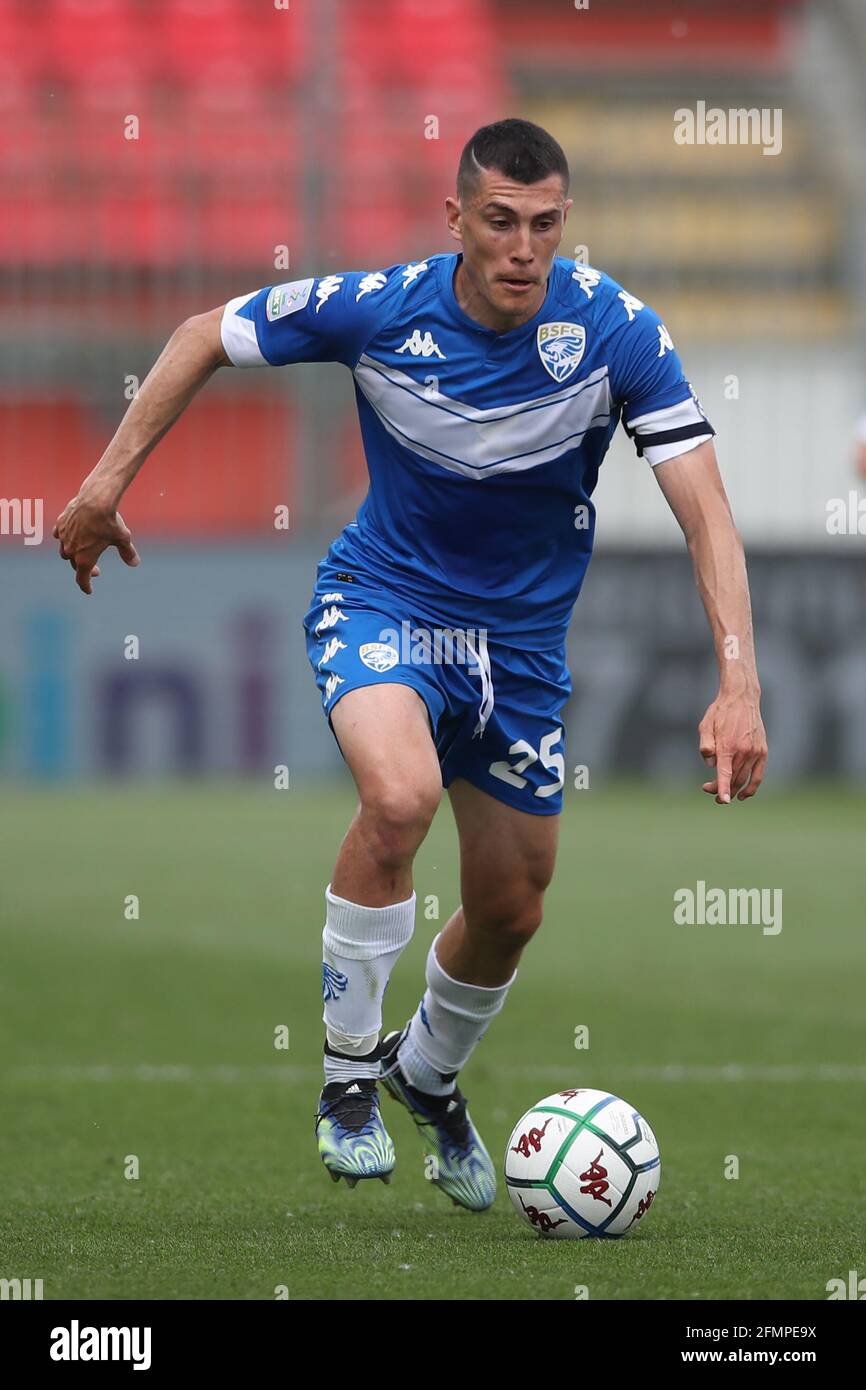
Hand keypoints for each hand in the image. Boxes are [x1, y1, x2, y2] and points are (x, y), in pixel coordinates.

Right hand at [53, 490, 139, 594]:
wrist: (95, 500)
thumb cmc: (110, 521)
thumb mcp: (123, 539)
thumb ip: (127, 553)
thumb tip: (135, 564)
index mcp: (84, 559)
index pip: (82, 579)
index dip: (86, 586)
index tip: (89, 590)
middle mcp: (71, 551)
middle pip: (74, 565)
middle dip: (84, 569)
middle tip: (96, 570)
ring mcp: (63, 537)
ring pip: (65, 551)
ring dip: (73, 555)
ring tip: (82, 552)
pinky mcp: (60, 524)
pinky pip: (59, 535)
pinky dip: (64, 539)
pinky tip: (70, 536)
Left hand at [698, 688, 766, 802]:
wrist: (742, 698)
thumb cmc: (720, 712)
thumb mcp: (705, 725)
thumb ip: (706, 746)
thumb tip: (710, 764)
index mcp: (728, 745)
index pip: (725, 773)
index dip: (723, 788)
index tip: (723, 800)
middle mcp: (744, 750)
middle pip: (733, 779)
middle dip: (720, 789)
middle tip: (707, 789)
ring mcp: (755, 752)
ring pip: (744, 779)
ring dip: (733, 789)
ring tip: (721, 792)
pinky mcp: (763, 751)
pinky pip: (759, 775)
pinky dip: (752, 787)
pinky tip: (743, 795)